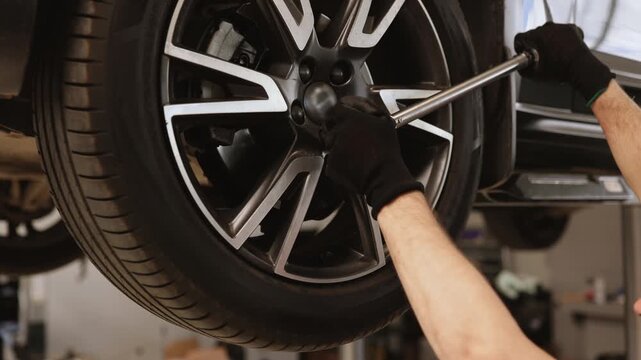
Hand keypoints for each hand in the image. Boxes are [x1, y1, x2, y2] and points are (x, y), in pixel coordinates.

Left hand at [322, 96, 422, 217]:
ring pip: (330, 143)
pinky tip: (352, 162)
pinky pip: (331, 160)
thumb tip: (360, 104)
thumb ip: (368, 108)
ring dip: (339, 145)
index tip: (345, 114)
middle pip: (330, 126)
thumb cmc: (385, 151)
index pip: (337, 109)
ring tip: (355, 151)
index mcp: (350, 119)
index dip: (342, 111)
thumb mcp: (384, 121)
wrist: (383, 176)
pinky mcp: (331, 165)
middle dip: (338, 129)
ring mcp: (333, 150)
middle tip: (352, 136)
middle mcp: (338, 133)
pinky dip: (339, 161)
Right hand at [515, 22, 613, 104]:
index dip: (519, 45)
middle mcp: (548, 29)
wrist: (581, 69)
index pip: (520, 37)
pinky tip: (560, 48)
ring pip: (547, 31)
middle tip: (536, 54)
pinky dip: (559, 38)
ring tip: (549, 51)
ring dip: (546, 39)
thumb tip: (521, 67)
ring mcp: (561, 27)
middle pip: (534, 33)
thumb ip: (524, 70)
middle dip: (533, 43)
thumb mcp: (536, 75)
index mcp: (537, 37)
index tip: (522, 50)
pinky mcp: (571, 29)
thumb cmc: (561, 71)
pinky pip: (560, 31)